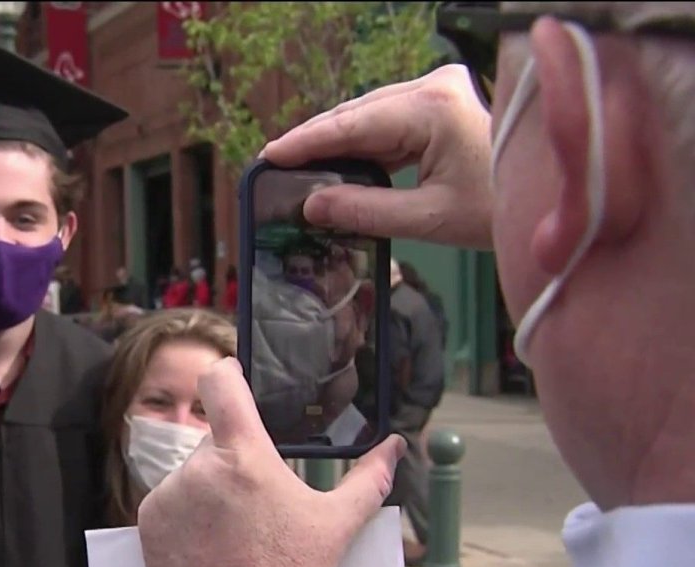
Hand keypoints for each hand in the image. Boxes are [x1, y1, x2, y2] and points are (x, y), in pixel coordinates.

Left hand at [137, 358, 403, 566]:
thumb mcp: (335, 525)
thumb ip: (369, 479)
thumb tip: (395, 447)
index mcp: (244, 455)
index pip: (221, 382)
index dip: (228, 373)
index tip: (235, 380)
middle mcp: (200, 465)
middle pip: (214, 438)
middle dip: (233, 458)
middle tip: (254, 497)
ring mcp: (170, 491)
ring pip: (191, 471)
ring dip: (208, 488)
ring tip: (232, 528)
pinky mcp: (148, 518)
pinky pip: (168, 499)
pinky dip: (185, 513)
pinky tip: (208, 540)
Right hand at [260, 64, 494, 249]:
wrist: (555, 198)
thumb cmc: (502, 210)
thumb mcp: (429, 219)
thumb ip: (365, 211)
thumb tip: (313, 205)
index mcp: (434, 107)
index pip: (354, 123)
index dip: (308, 141)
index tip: (271, 154)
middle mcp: (435, 87)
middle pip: (358, 113)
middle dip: (319, 140)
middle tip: (276, 162)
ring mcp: (440, 91)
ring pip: (370, 116)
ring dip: (338, 142)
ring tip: (298, 164)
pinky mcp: (442, 104)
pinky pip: (388, 122)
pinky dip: (363, 144)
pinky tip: (337, 162)